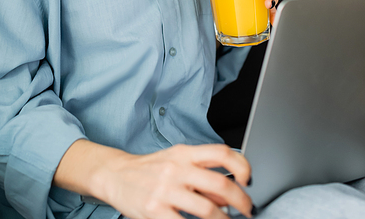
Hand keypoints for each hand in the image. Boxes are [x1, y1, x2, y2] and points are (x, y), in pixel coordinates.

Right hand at [101, 143, 253, 218]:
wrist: (115, 175)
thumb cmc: (149, 169)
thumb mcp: (175, 162)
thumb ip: (201, 175)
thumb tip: (228, 195)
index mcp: (184, 153)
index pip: (221, 152)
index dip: (242, 165)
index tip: (248, 180)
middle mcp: (176, 168)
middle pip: (220, 183)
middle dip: (241, 201)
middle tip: (247, 210)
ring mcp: (165, 190)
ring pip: (208, 209)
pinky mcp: (155, 211)